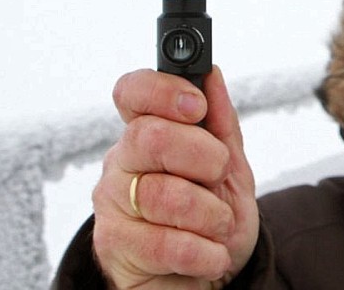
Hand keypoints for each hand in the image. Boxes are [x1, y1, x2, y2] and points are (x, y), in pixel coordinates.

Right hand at [91, 66, 258, 288]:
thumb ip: (221, 123)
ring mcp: (113, 203)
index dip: (162, 91)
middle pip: (150, 137)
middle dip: (203, 156)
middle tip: (219, 174)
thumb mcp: (229, 167)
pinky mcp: (114, 246)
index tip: (197, 104)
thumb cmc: (212, 217)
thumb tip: (211, 74)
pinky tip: (211, 254)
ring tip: (219, 225)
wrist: (203, 278)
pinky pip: (164, 243)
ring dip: (210, 213)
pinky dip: (203, 251)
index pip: (133, 92)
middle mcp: (122, 162)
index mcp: (147, 132)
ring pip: (161, 193)